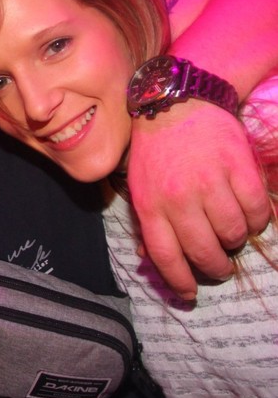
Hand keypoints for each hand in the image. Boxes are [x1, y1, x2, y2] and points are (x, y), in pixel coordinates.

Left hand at [127, 101, 269, 299]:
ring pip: (234, 233)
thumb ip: (148, 223)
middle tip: (220, 267)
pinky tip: (248, 214)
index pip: (166, 256)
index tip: (191, 294)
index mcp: (151, 205)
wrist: (177, 103)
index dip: (181, 281)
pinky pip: (257, 210)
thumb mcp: (140, 187)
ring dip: (236, 240)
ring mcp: (211, 182)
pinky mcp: (238, 167)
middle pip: (204, 251)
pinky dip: (257, 219)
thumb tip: (152, 259)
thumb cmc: (155, 151)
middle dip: (215, 268)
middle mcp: (179, 198)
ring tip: (231, 231)